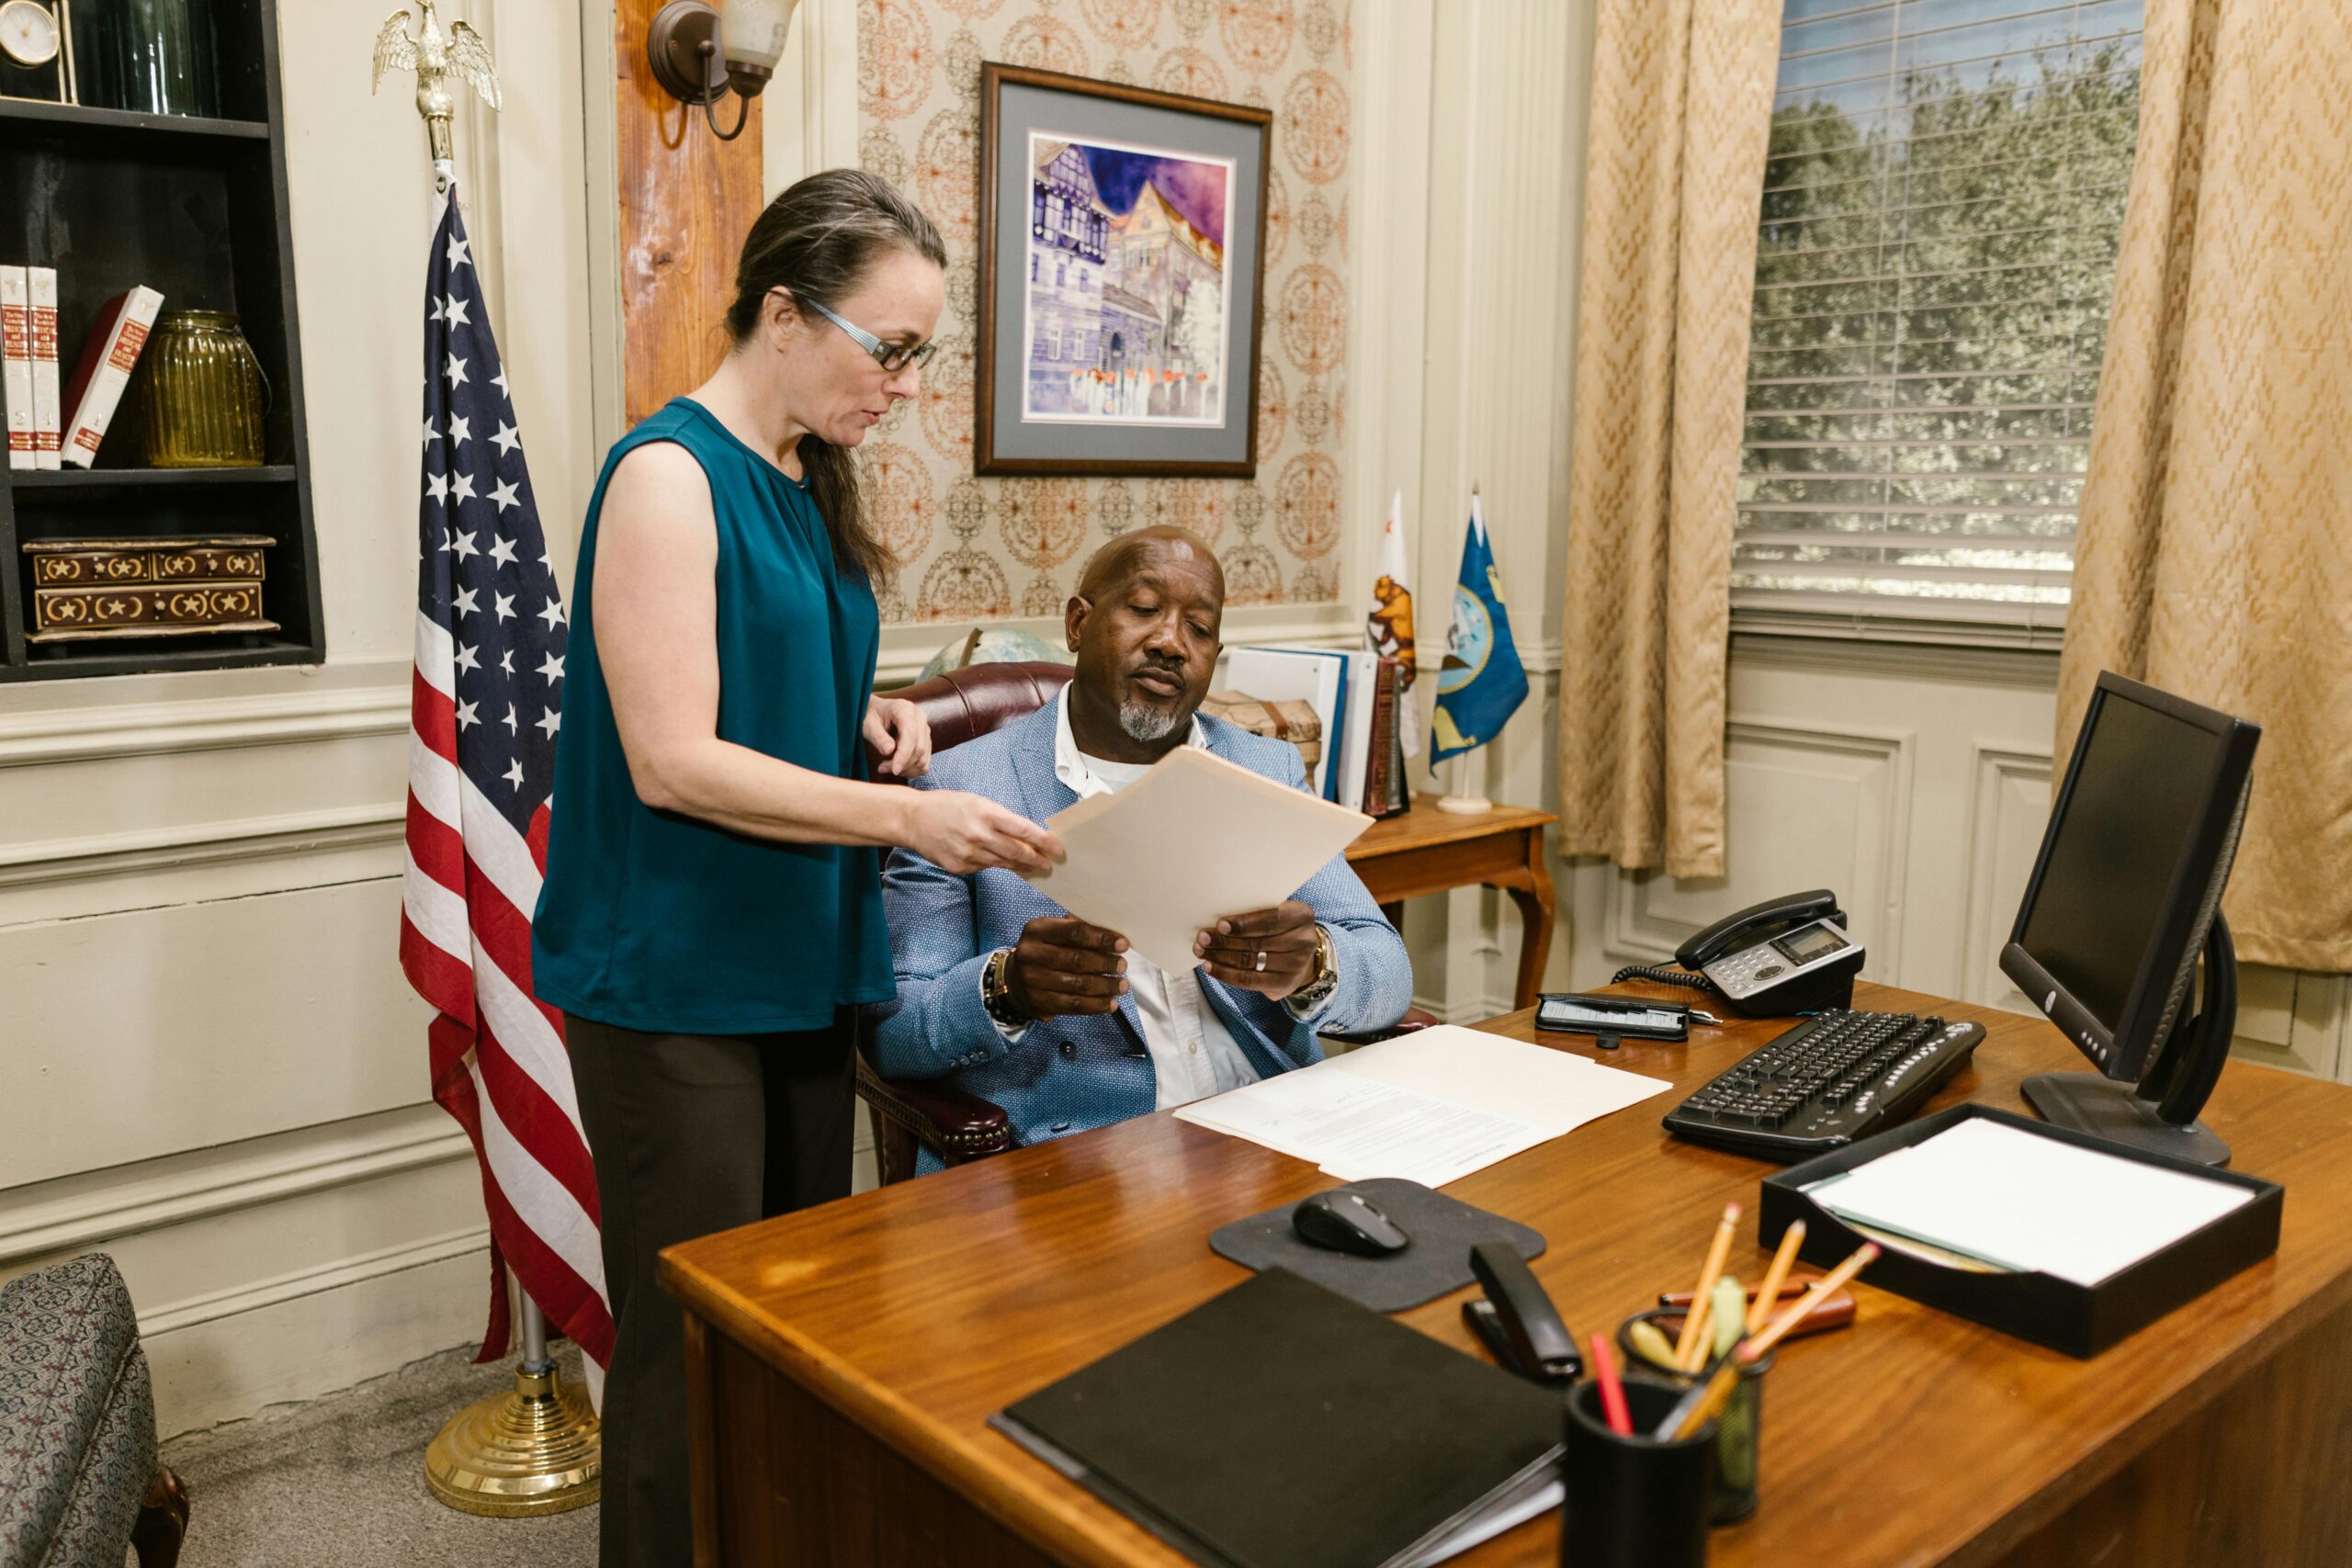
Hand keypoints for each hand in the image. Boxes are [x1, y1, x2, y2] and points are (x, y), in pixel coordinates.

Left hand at [864, 695, 931, 777]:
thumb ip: (878, 737)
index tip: (894, 770)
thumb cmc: (871, 716)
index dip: (904, 755)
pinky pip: (925, 761)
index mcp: (905, 709)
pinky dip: (913, 769)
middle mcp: (920, 718)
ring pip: (923, 757)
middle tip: (882, 768)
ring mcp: (925, 729)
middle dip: (902, 764)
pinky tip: (898, 767)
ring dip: (906, 768)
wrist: (876, 711)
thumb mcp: (868, 724)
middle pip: (919, 748)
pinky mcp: (926, 740)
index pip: (911, 735)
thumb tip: (889, 751)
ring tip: (886, 766)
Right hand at [904, 790, 1063, 875]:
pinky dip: (994, 864)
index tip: (1057, 848)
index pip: (1023, 830)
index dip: (1044, 841)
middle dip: (1036, 859)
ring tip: (1033, 867)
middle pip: (1017, 852)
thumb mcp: (977, 802)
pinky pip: (984, 868)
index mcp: (986, 813)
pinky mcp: (959, 867)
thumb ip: (1000, 819)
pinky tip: (999, 861)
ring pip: (1003, 863)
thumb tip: (1025, 836)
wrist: (914, 819)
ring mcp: (968, 854)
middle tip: (1049, 864)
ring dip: (1021, 866)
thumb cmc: (948, 806)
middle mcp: (979, 835)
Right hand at [1006, 916, 1130, 1019]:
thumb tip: (1114, 938)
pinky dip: (1096, 1006)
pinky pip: (1073, 1006)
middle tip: (1122, 966)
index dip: (1101, 939)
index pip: (1074, 932)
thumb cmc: (1045, 950)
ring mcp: (1032, 981)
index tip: (1122, 944)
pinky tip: (1111, 1003)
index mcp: (1037, 930)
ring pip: (1077, 986)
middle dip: (1104, 964)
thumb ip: (1079, 929)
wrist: (1014, 980)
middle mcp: (1030, 954)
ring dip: (1105, 987)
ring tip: (1121, 985)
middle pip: (1076, 960)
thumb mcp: (1054, 932)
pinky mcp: (1038, 1003)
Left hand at [1194, 900, 1320, 999]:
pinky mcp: (1283, 985)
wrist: (1302, 957)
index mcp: (1301, 916)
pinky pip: (1249, 980)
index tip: (1220, 924)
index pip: (1270, 920)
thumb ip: (1257, 912)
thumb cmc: (1281, 929)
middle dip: (1225, 941)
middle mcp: (1303, 941)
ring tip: (1202, 951)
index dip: (1244, 924)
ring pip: (1249, 962)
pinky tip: (1210, 967)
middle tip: (1202, 938)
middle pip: (1256, 942)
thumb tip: (1218, 920)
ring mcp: (1295, 966)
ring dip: (1220, 957)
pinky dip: (1226, 974)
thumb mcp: (1278, 912)